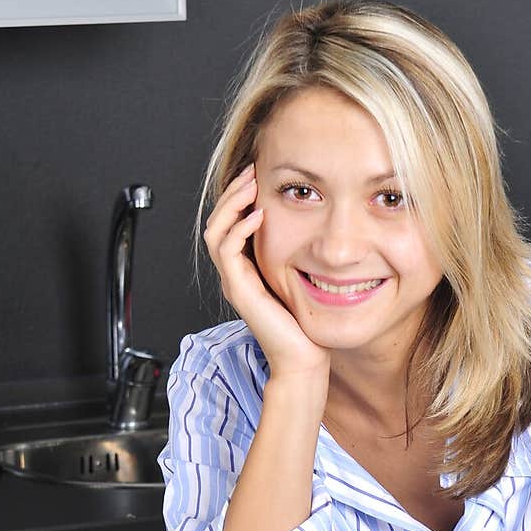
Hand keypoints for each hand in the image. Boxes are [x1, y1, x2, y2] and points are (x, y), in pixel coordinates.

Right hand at [204, 164, 329, 382]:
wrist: (304, 360)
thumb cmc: (308, 326)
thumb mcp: (304, 279)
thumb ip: (300, 254)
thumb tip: (315, 224)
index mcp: (247, 270)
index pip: (231, 223)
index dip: (240, 197)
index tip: (259, 174)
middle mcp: (236, 275)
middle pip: (217, 221)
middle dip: (233, 191)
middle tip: (252, 169)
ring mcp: (235, 282)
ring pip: (216, 231)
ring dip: (232, 203)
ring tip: (251, 184)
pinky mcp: (240, 290)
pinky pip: (227, 250)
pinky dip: (239, 228)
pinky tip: (258, 215)